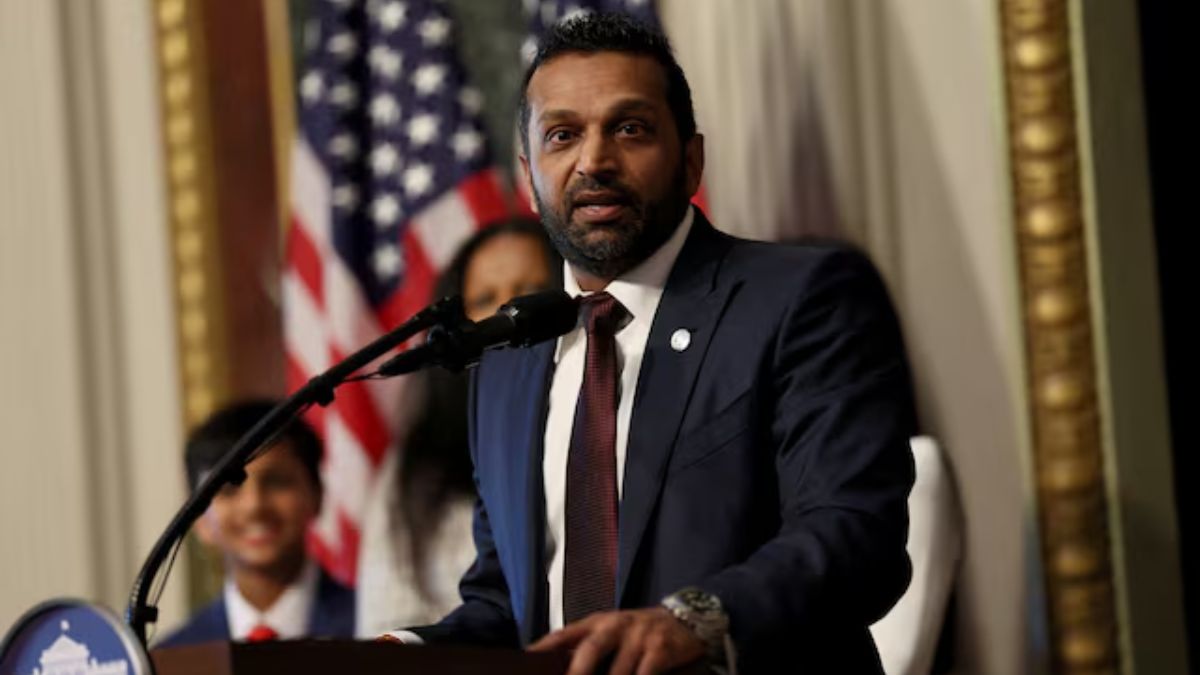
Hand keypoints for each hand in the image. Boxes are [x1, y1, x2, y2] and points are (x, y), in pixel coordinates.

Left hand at [528, 607, 706, 674]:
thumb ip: (589, 646)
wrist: (685, 620)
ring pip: (618, 672)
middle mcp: (617, 625)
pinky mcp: (660, 650)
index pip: (565, 633)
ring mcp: (639, 637)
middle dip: (578, 674)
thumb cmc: (640, 631)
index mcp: (599, 622)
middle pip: (591, 650)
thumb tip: (560, 667)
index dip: (545, 647)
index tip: (526, 660)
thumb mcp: (613, 630)